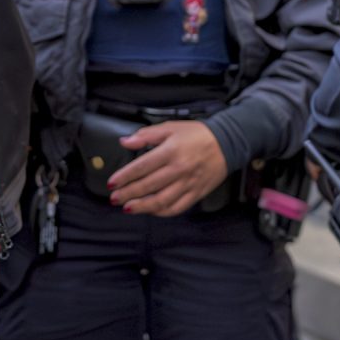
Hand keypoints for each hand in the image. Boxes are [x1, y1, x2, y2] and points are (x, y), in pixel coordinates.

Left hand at [109, 120, 229, 216]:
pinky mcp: (197, 193)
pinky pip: (177, 207)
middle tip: (114, 198)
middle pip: (148, 186)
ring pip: (161, 200)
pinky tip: (151, 211)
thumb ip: (146, 135)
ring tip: (128, 208)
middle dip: (128, 194)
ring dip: (142, 207)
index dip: (125, 176)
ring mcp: (188, 183)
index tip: (112, 183)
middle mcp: (179, 169)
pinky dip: (162, 212)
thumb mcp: (170, 128)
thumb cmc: (196, 134)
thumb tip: (125, 141)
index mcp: (171, 151)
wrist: (227, 143)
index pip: (142, 167)